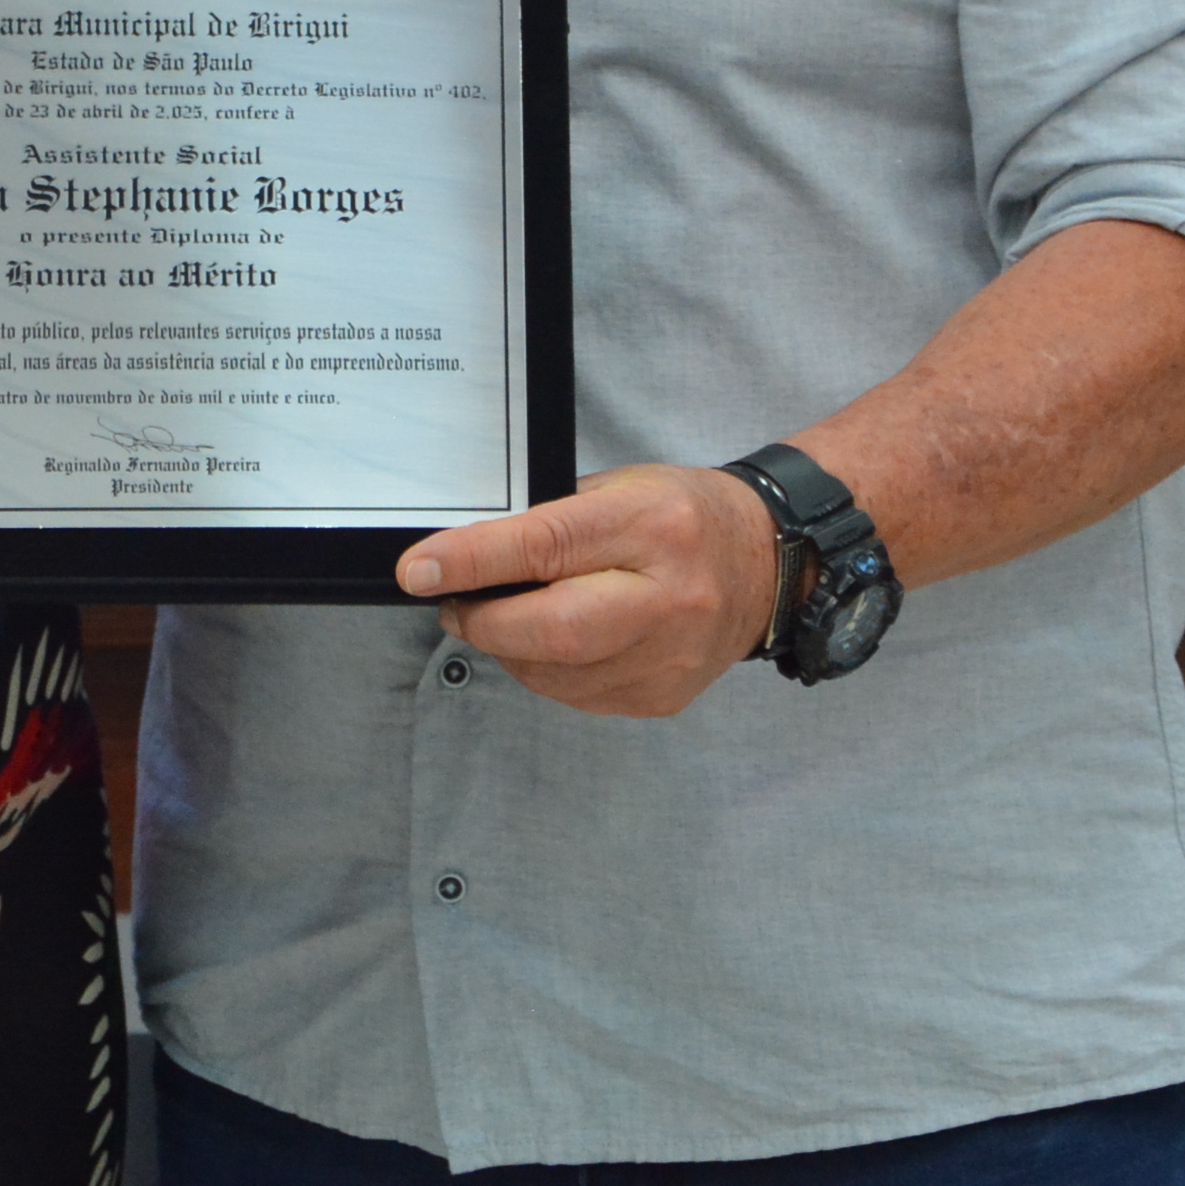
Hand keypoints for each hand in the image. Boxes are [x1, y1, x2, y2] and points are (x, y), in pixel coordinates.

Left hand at [395, 462, 780, 718]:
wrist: (766, 564)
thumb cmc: (682, 516)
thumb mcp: (620, 489)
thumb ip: (550, 522)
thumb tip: (467, 558)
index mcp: (654, 526)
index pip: (546, 545)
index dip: (473, 561)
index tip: (418, 570)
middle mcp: (670, 596)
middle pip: (553, 629)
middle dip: (486, 622)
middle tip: (455, 605)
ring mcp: (672, 656)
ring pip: (557, 674)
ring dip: (511, 649)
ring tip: (506, 619)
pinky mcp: (665, 696)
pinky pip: (579, 696)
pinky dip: (547, 671)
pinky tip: (554, 643)